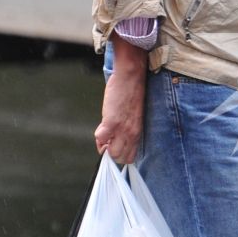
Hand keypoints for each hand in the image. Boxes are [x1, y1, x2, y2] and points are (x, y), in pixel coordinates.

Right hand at [94, 44, 146, 163]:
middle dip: (111, 153)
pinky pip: (100, 138)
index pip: (131, 157)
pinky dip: (98, 137)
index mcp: (139, 133)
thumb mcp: (135, 116)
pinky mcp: (111, 121)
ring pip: (111, 152)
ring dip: (103, 147)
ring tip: (103, 135)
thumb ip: (129, 129)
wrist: (131, 78)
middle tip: (106, 141)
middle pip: (121, 158)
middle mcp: (132, 134)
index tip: (114, 147)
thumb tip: (116, 139)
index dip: (120, 155)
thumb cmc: (133, 94)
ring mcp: (122, 129)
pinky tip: (101, 128)